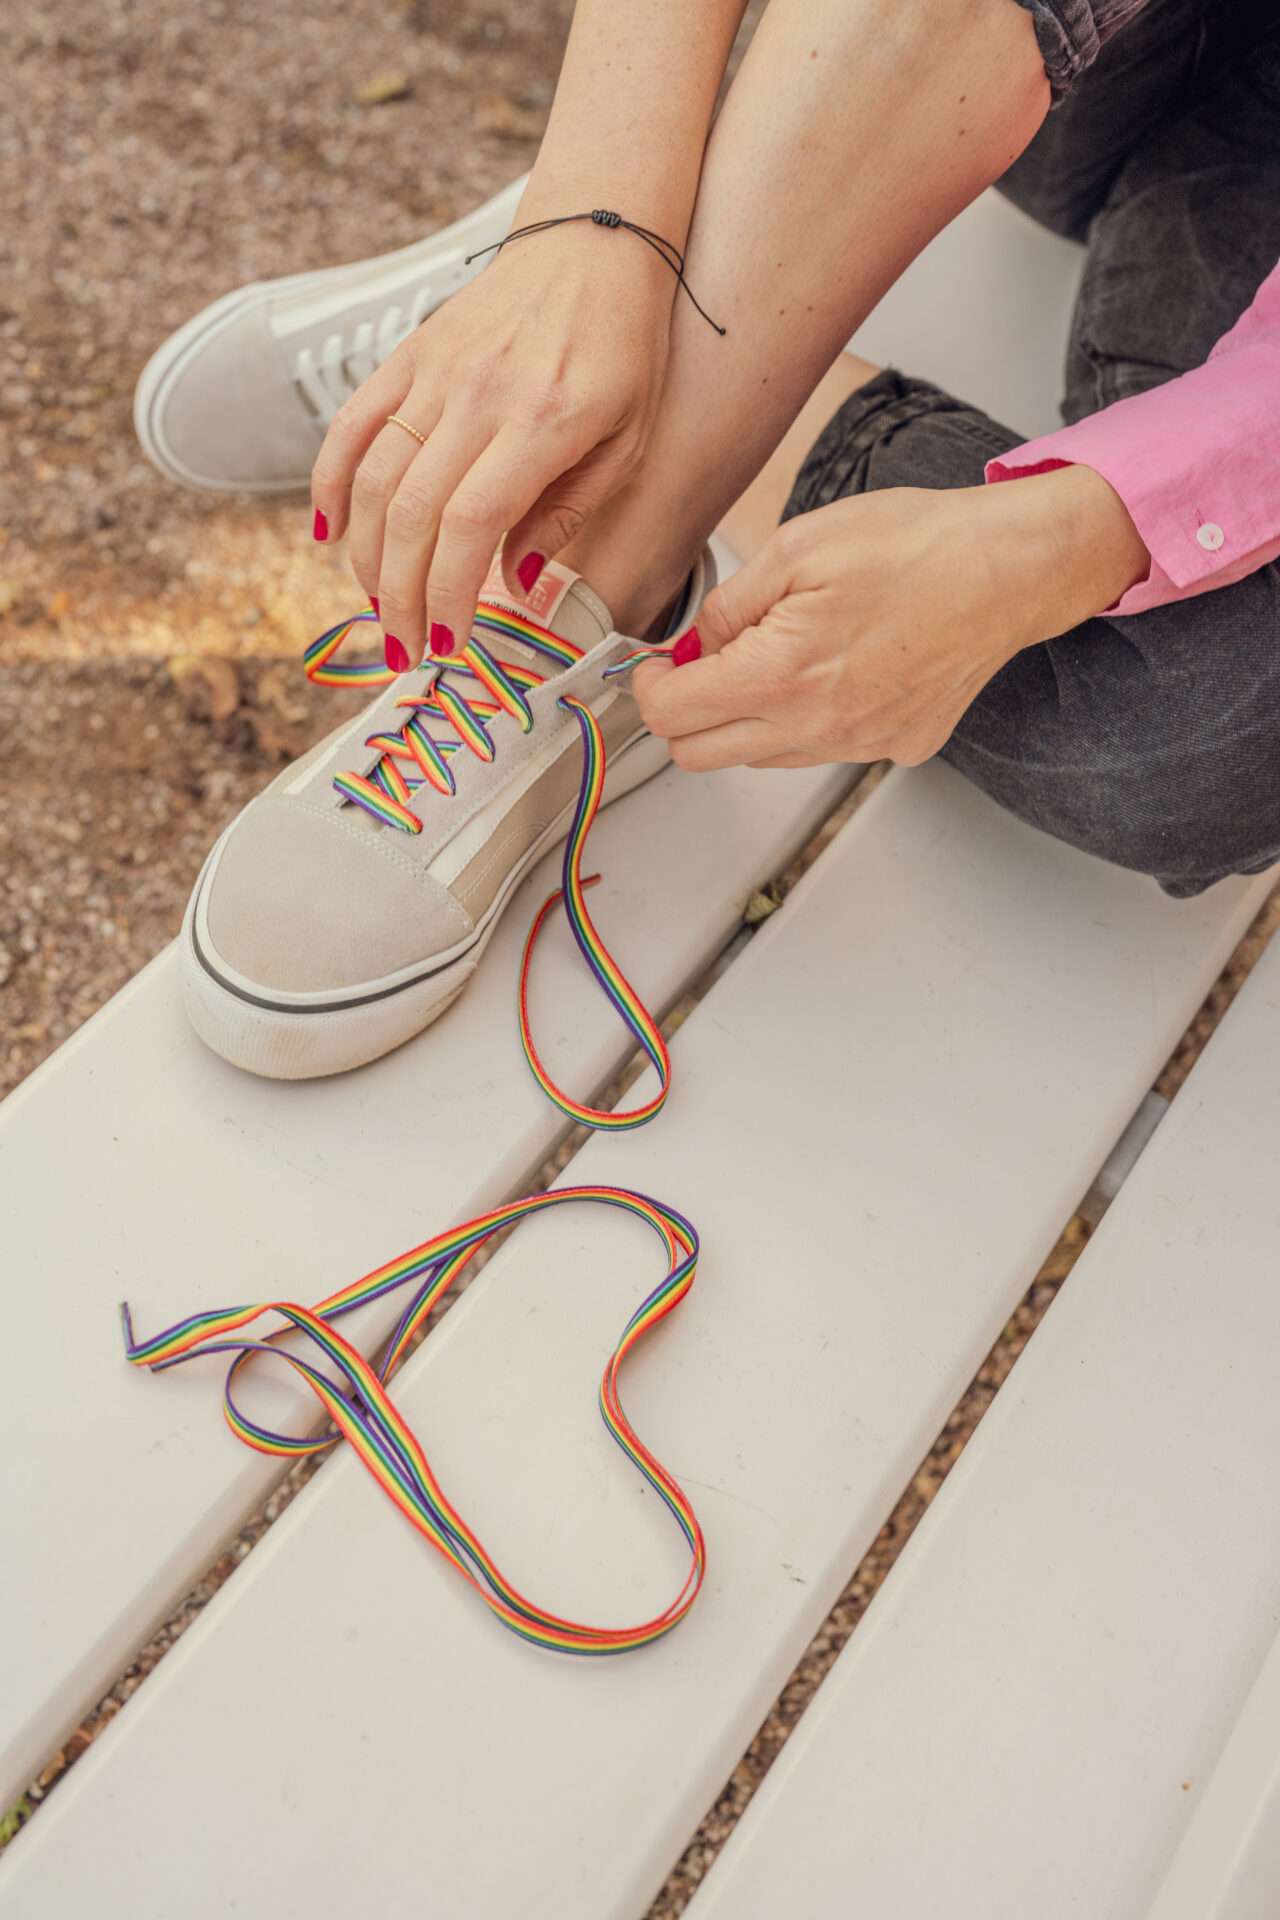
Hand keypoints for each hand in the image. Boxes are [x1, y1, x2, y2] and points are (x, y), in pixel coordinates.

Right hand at [310, 221, 674, 665]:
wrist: (596, 243)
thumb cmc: (625, 349)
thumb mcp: (628, 442)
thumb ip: (566, 514)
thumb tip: (517, 584)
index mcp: (540, 423)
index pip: (469, 523)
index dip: (448, 591)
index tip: (450, 642)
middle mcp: (477, 396)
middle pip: (413, 512)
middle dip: (401, 595)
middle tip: (406, 647)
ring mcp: (434, 372)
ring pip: (375, 477)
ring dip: (368, 556)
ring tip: (381, 607)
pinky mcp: (409, 356)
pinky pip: (353, 424)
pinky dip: (332, 481)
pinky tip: (329, 533)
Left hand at [634, 467, 1149, 769]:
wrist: (1009, 570)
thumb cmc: (917, 546)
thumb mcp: (795, 547)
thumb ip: (728, 606)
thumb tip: (692, 646)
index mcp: (781, 676)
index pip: (670, 715)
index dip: (648, 685)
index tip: (657, 663)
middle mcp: (817, 727)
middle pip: (700, 755)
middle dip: (685, 712)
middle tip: (704, 663)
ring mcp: (858, 746)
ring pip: (759, 758)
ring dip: (746, 717)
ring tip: (782, 654)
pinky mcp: (894, 748)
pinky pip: (821, 751)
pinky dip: (807, 720)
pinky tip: (837, 668)